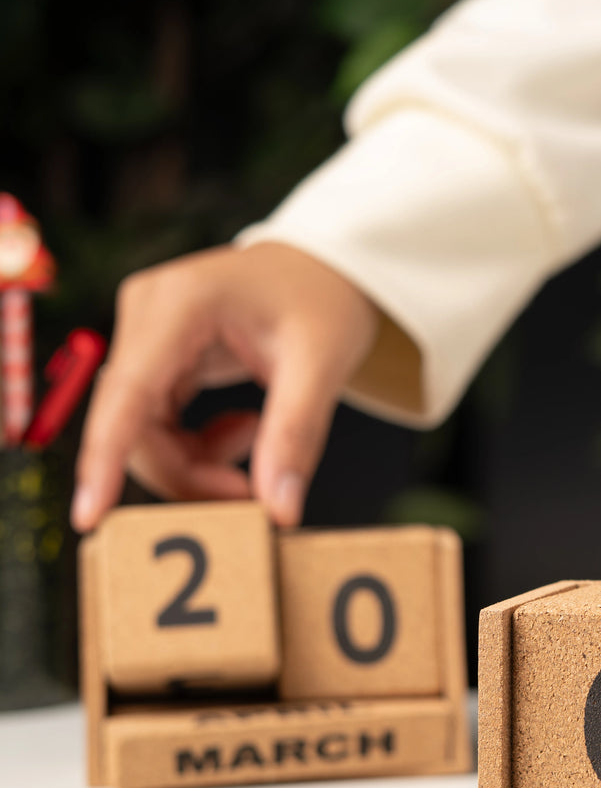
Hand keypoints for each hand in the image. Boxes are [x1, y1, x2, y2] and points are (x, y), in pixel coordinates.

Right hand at [71, 242, 377, 530]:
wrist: (324, 270)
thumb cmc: (325, 303)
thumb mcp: (323, 367)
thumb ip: (296, 437)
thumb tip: (279, 511)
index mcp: (181, 302)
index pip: (127, 392)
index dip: (104, 458)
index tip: (89, 517)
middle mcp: (147, 313)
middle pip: (132, 422)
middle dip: (186, 473)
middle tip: (248, 495)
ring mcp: (147, 335)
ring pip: (142, 432)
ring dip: (194, 464)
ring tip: (257, 447)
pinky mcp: (158, 357)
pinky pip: (158, 424)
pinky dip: (198, 448)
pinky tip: (244, 430)